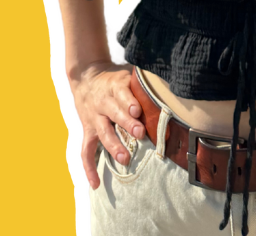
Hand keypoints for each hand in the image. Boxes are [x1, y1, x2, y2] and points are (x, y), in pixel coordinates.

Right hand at [69, 61, 145, 189]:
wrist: (86, 76)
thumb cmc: (115, 77)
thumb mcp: (128, 72)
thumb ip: (144, 79)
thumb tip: (169, 83)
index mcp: (114, 86)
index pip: (121, 93)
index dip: (129, 101)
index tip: (138, 109)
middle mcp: (103, 103)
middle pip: (114, 113)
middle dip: (126, 124)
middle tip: (139, 133)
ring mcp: (94, 118)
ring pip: (102, 133)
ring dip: (113, 146)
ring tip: (125, 158)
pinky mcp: (88, 130)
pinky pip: (86, 150)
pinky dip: (89, 167)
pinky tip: (96, 183)